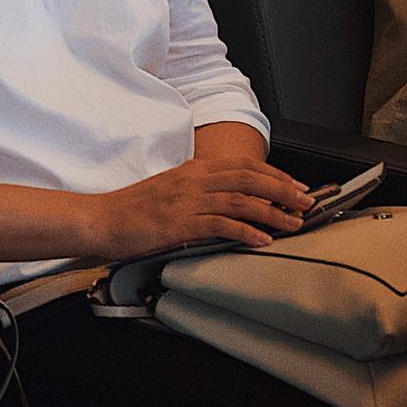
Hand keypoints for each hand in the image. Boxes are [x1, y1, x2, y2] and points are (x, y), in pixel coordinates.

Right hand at [93, 152, 310, 256]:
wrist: (99, 220)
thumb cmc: (132, 211)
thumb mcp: (169, 192)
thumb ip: (198, 193)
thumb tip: (229, 202)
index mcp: (192, 170)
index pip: (242, 165)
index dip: (274, 174)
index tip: (294, 186)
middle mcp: (192, 180)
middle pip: (248, 178)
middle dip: (282, 189)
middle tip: (306, 202)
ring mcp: (186, 201)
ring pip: (241, 200)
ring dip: (272, 212)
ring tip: (294, 223)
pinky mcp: (180, 223)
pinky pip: (221, 225)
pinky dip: (246, 232)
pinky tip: (262, 240)